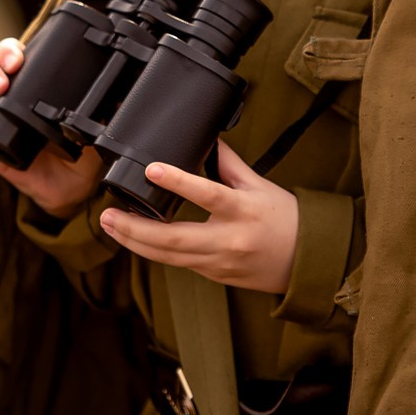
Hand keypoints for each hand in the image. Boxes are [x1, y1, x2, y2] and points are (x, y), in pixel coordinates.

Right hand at [0, 36, 103, 219]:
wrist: (72, 191)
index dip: (10, 52)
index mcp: (33, 85)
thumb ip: (105, 113)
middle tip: (1, 84)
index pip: (14, 56)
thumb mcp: (95, 130)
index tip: (18, 61)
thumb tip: (122, 96)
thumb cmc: (80, 153)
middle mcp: (9, 98)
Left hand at [97, 139, 297, 294]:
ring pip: (169, 256)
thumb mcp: (261, 185)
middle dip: (135, 228)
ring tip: (110, 225)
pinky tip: (134, 239)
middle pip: (174, 238)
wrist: (308, 263)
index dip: (178, 181)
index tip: (151, 169)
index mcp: (244, 210)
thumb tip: (208, 139)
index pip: (207, 194)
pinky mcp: (215, 275)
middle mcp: (229, 240)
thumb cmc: (287, 220)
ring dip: (136, 242)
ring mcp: (220, 263)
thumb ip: (230, 164)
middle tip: (107, 214)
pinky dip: (154, 251)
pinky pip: (178, 263)